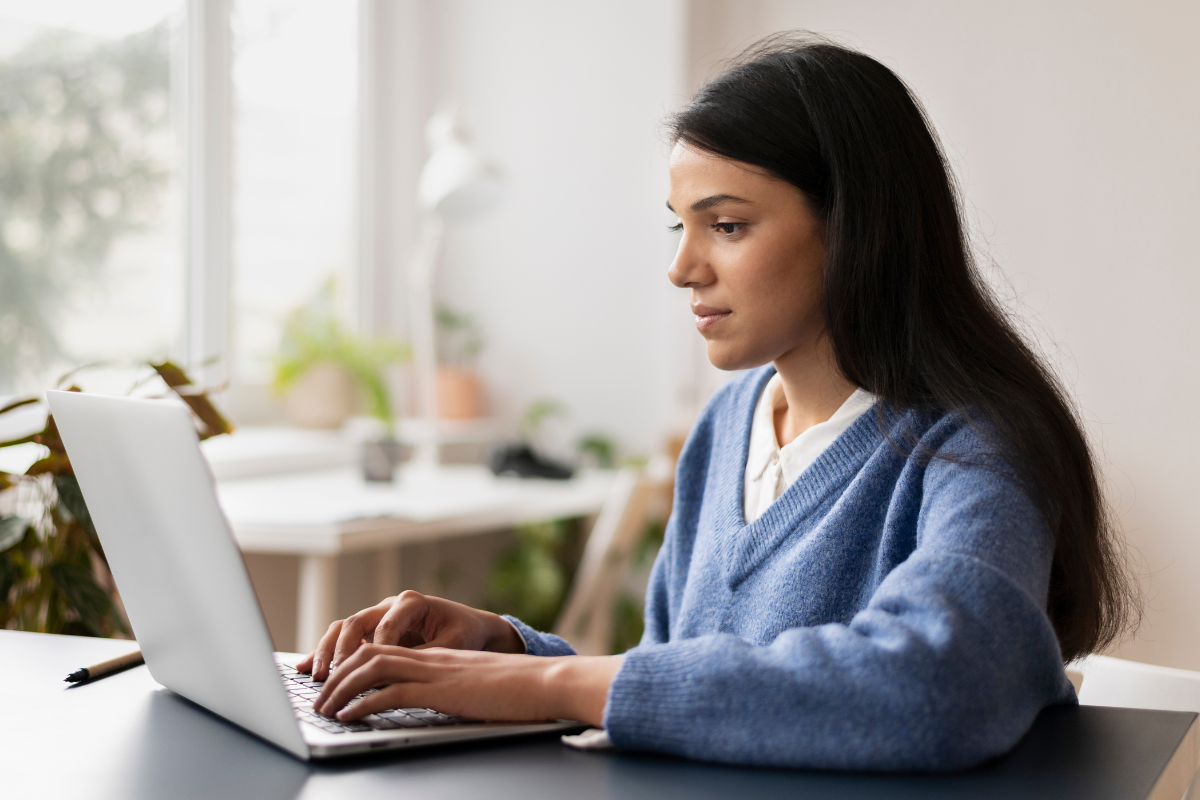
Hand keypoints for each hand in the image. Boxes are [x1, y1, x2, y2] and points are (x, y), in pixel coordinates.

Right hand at [295, 591, 523, 680]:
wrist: (469, 627)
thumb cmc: (463, 633)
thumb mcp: (451, 645)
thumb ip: (424, 655)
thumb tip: (399, 674)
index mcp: (411, 602)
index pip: (387, 625)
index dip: (377, 649)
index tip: (370, 672)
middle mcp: (389, 605)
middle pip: (356, 622)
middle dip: (342, 649)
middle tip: (331, 673)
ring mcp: (377, 617)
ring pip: (343, 629)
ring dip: (327, 651)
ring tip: (316, 675)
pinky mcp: (370, 632)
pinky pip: (342, 639)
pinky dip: (323, 652)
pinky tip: (304, 668)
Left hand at [311, 643, 621, 726]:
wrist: (547, 682)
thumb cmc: (519, 690)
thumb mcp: (475, 687)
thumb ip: (449, 689)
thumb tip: (431, 704)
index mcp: (438, 656)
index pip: (383, 650)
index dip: (353, 664)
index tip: (334, 683)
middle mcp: (431, 658)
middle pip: (369, 653)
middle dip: (337, 675)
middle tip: (318, 698)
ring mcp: (435, 672)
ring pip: (372, 668)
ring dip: (341, 688)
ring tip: (324, 708)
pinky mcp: (442, 690)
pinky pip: (391, 692)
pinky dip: (363, 704)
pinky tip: (348, 717)